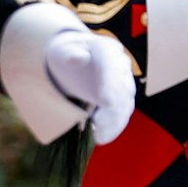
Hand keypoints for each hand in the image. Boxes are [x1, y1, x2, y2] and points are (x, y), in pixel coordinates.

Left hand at [45, 30, 134, 144]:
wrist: (71, 58)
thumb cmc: (65, 53)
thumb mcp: (62, 49)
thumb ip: (70, 53)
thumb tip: (78, 58)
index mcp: (108, 50)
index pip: (114, 69)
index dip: (112, 88)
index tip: (105, 103)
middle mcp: (121, 66)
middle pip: (124, 91)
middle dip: (114, 111)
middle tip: (99, 128)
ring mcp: (123, 83)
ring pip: (125, 105)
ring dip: (115, 123)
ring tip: (99, 136)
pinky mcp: (120, 98)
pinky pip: (121, 114)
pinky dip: (113, 127)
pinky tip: (102, 136)